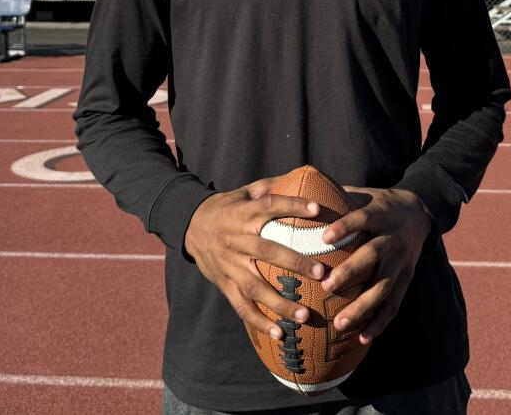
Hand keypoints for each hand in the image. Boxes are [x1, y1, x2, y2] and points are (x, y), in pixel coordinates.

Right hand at [185, 177, 326, 340]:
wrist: (189, 225)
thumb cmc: (227, 206)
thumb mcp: (245, 191)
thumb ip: (271, 186)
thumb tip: (306, 175)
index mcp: (244, 214)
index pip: (270, 206)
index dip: (293, 205)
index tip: (317, 208)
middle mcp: (237, 239)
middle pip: (268, 251)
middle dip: (295, 263)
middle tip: (322, 273)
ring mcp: (229, 265)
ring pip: (255, 287)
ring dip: (280, 303)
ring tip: (304, 315)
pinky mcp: (224, 283)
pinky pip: (242, 306)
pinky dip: (260, 322)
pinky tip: (280, 335)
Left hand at [319, 187, 432, 345]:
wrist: (420, 214)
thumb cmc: (377, 204)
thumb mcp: (361, 194)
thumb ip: (333, 194)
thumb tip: (295, 189)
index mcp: (381, 214)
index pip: (363, 218)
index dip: (346, 226)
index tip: (324, 237)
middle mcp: (393, 239)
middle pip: (373, 255)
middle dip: (351, 272)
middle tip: (327, 286)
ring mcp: (401, 263)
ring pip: (383, 287)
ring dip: (362, 306)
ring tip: (340, 324)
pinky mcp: (405, 281)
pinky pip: (393, 305)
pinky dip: (379, 323)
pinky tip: (362, 338)